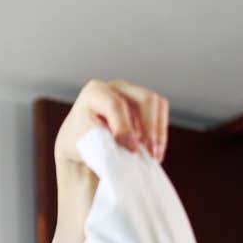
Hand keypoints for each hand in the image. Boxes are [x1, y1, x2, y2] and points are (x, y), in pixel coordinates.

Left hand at [54, 79, 169, 166]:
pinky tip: (155, 151)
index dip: (125, 128)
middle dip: (148, 128)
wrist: (82, 141)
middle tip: (148, 154)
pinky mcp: (142, 99)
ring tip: (153, 156)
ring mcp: (130, 90)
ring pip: (155, 103)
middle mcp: (114, 86)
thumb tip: (130, 150)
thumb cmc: (82, 144)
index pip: (115, 105)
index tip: (132, 150)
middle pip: (142, 99)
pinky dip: (160, 131)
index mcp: (94, 93)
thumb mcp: (86, 145)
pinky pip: (160, 110)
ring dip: (157, 131)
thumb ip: (105, 144)